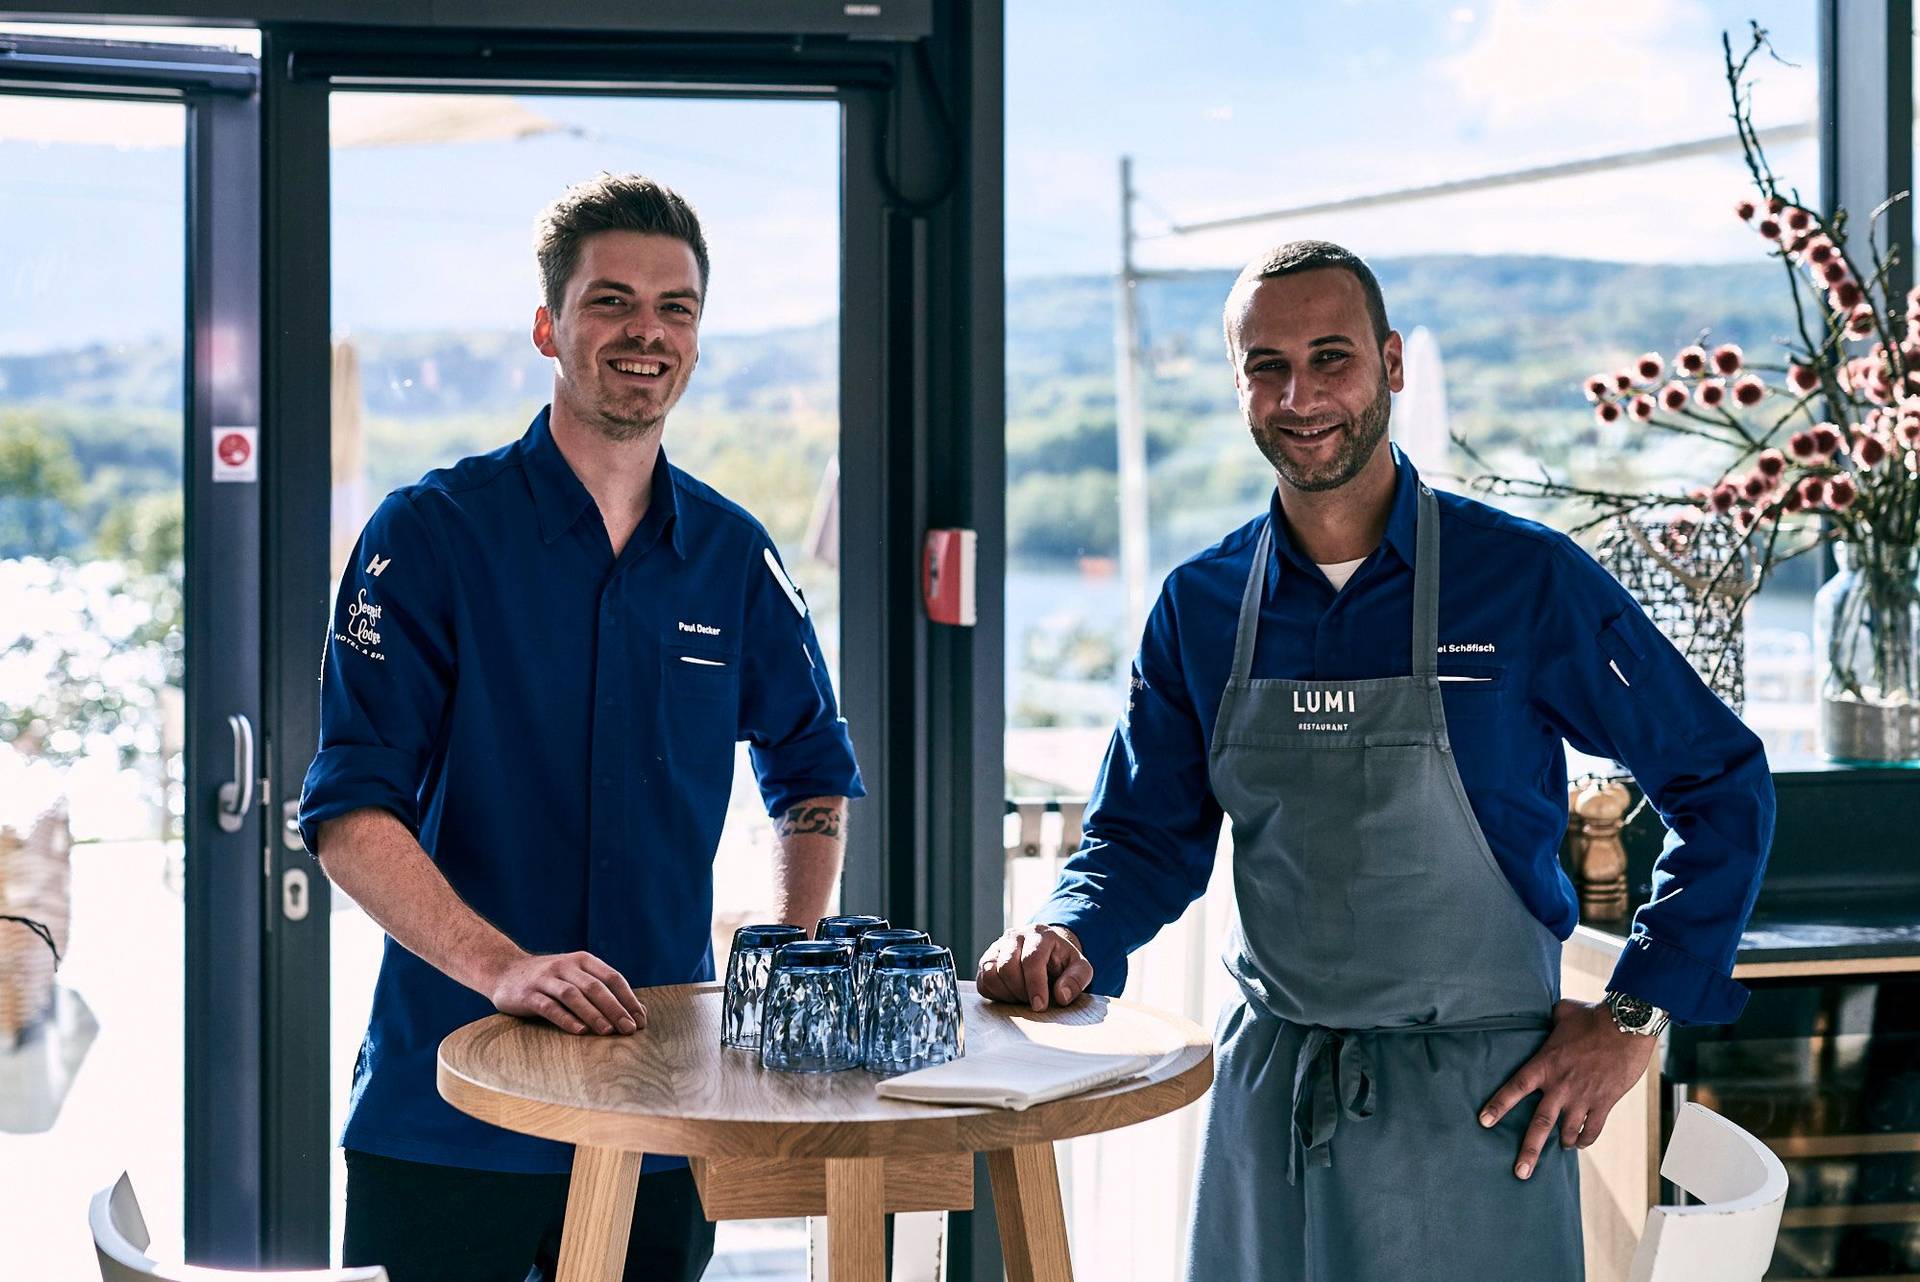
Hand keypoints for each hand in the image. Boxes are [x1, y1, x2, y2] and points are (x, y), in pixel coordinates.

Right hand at [489, 951, 647, 1035]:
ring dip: (593, 1014)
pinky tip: (579, 1031)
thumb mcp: (575, 976)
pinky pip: (549, 1007)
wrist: (504, 971)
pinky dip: (566, 1019)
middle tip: (629, 1029)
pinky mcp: (528, 995)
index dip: (628, 999)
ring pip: (573, 996)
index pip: (612, 978)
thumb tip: (636, 1012)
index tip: (640, 1020)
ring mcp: (545, 979)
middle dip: (616, 1009)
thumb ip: (601, 990)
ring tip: (608, 1032)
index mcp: (583, 960)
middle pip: (596, 987)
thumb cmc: (550, 980)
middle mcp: (566, 966)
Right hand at [976, 924, 1092, 1010]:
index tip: (1040, 1005)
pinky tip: (1011, 995)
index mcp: (1040, 934)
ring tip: (1023, 997)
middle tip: (1033, 1001)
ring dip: (1007, 993)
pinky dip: (996, 993)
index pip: (1031, 959)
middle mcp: (1015, 935)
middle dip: (1021, 991)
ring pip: (992, 973)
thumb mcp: (1080, 968)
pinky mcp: (986, 960)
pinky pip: (983, 981)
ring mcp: (997, 947)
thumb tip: (1061, 995)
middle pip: (1008, 966)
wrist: (1047, 953)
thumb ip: (1077, 980)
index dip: (1035, 985)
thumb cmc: (1062, 962)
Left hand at [1479, 998, 1655, 1178]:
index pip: (1515, 1088)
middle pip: (1540, 1124)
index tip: (1484, 1121)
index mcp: (1545, 1064)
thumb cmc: (1594, 1016)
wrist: (1627, 1026)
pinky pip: (1592, 1130)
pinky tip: (1580, 1143)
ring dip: (1561, 1143)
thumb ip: (1550, 1019)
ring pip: (1567, 1132)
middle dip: (1529, 1151)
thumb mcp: (1563, 1012)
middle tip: (1520, 1173)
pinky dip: (1585, 1140)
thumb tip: (1548, 1012)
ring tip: (1559, 1147)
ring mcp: (1583, 1097)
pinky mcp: (1604, 1102)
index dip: (1498, 1105)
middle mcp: (1560, 1086)